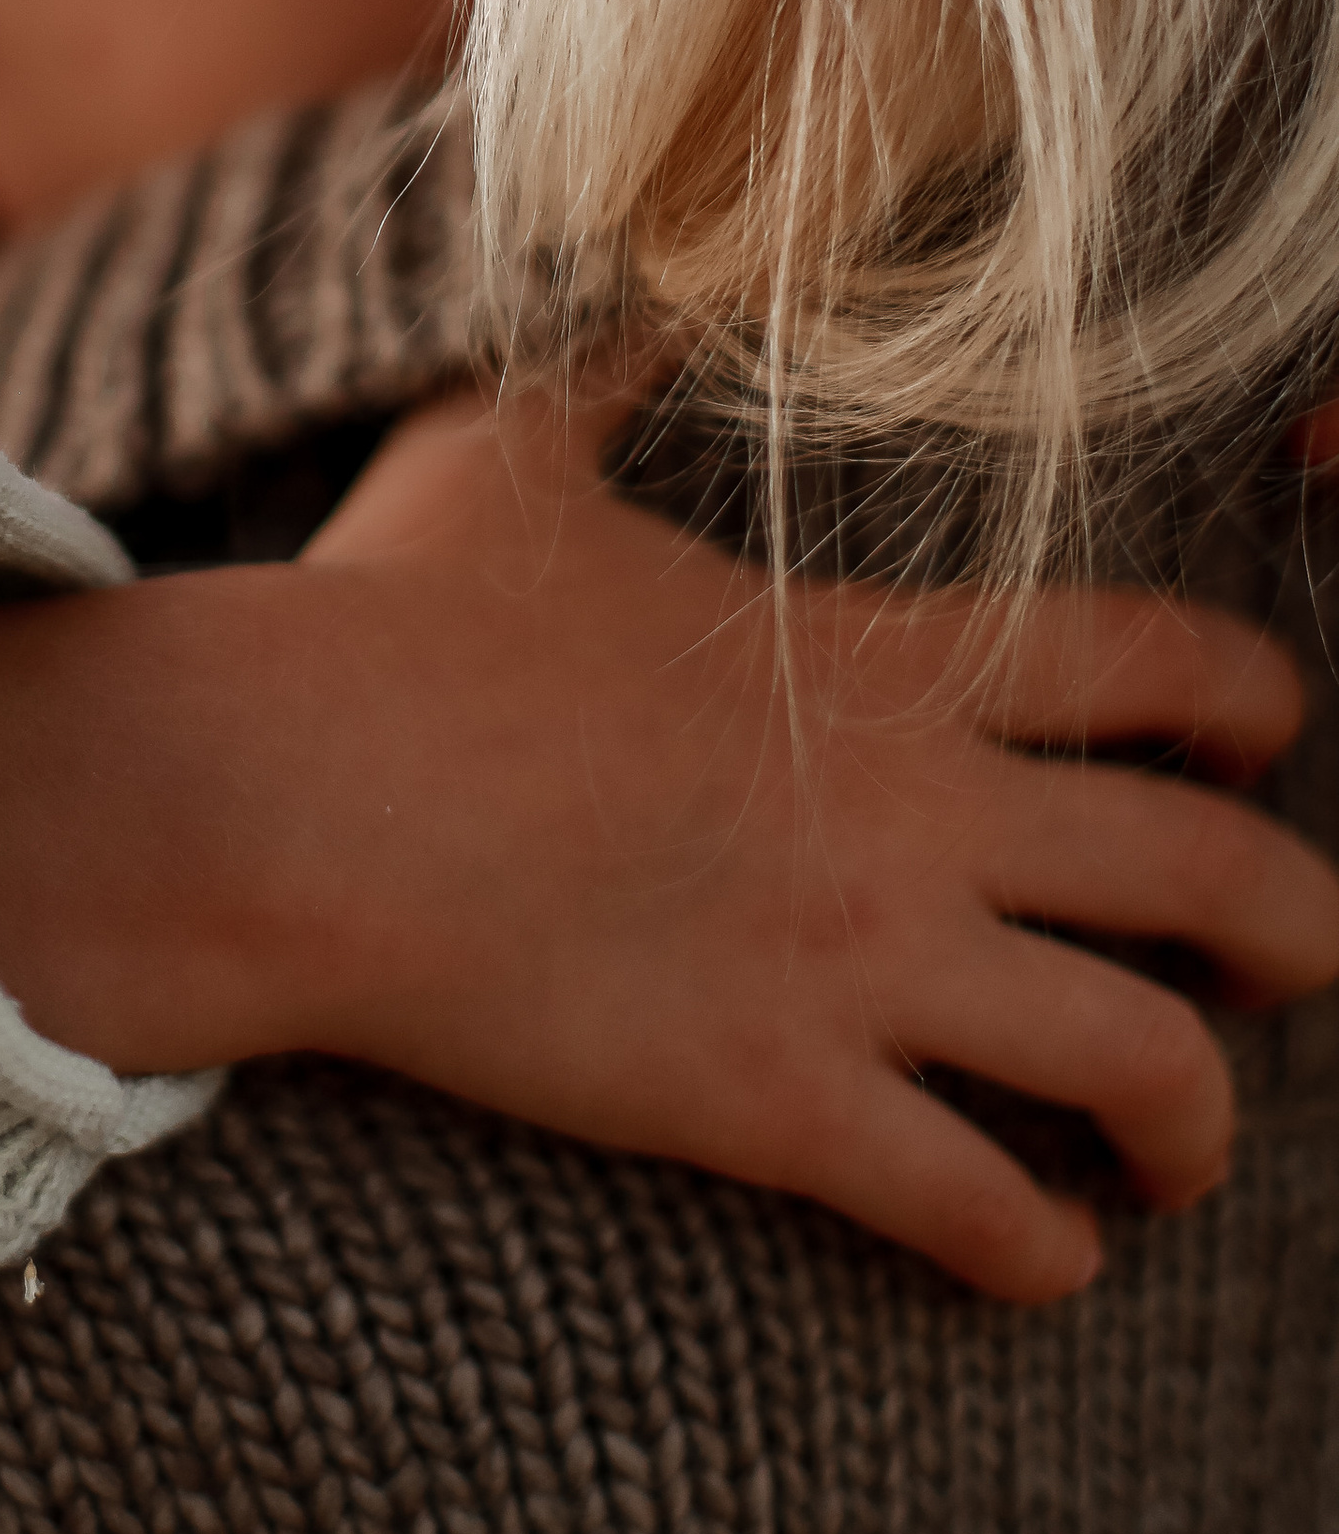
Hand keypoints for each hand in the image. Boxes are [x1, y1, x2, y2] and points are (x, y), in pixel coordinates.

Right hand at [0, 382, 1338, 1300]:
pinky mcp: (775, 1102)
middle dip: (1295, 933)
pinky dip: (1038, 1253)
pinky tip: (1038, 1261)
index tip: (1266, 743)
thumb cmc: (391, 619)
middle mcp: (917, 812)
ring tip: (1178, 1162)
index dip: (1251, 704)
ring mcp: (858, 965)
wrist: (294, 790)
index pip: (1158, 664)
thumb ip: (607, 364)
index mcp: (880, 657)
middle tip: (1287, 970)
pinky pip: (978, 1210)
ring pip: (1144, 1067)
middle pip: (1219, 878)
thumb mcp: (508, 448)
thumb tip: (631, 272)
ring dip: (1195, 1126)